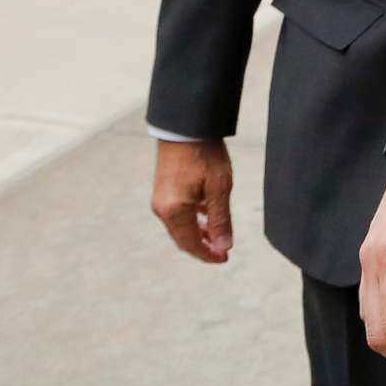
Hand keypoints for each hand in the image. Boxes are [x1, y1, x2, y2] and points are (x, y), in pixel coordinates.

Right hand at [149, 138, 234, 262]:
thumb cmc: (205, 154)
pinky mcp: (162, 189)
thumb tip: (223, 248)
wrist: (186, 126)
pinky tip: (206, 215)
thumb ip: (220, 220)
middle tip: (223, 251)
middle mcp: (162, 208)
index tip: (224, 259)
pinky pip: (177, 213)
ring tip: (217, 235)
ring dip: (198, 233)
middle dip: (203, 246)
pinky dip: (192, 219)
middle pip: (182, 238)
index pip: (190, 244)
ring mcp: (160, 199)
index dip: (208, 255)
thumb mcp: (219, 188)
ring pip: (180, 226)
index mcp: (174, 211)